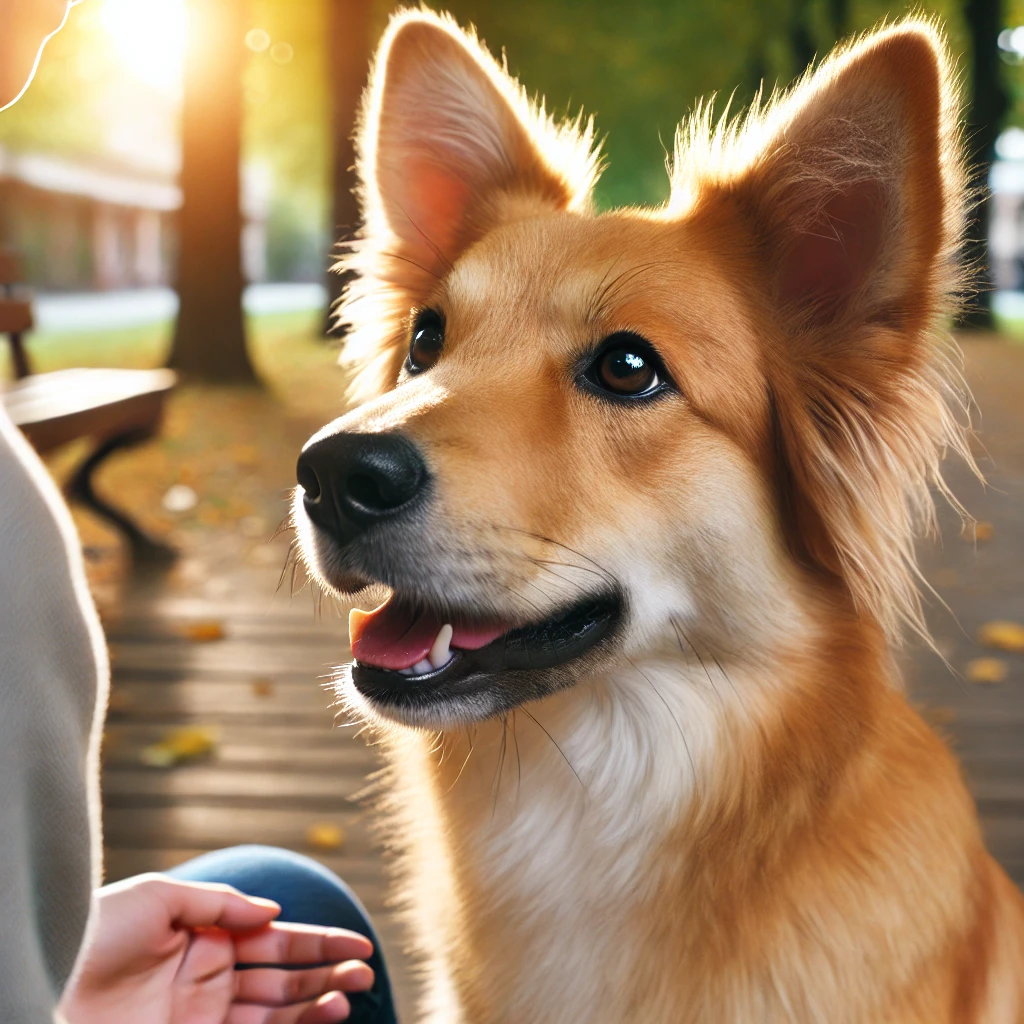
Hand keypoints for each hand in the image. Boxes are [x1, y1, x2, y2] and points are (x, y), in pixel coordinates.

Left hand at [58, 873, 374, 1023]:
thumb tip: (274, 912)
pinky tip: (324, 1014)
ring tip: (354, 992)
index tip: (358, 944)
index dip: (318, 941)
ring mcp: (203, 1014)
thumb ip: (219, 904)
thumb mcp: (156, 899)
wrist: (41, 989)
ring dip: (318, 1000)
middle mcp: (210, 976)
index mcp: (204, 936)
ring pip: (277, 1008)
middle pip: (283, 974)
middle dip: (326, 971)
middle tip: (366, 970)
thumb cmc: (91, 935)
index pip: (274, 938)